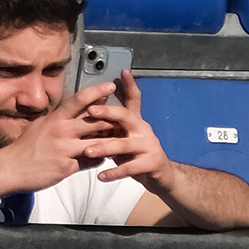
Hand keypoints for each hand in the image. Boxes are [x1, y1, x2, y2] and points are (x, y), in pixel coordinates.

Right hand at [0, 80, 135, 194]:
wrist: (9, 169)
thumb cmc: (24, 148)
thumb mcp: (41, 126)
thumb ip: (60, 119)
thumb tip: (77, 112)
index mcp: (55, 118)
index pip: (80, 99)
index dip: (98, 91)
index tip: (111, 87)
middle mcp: (61, 131)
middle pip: (96, 120)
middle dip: (113, 120)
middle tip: (125, 119)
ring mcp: (65, 149)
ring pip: (98, 142)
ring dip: (111, 142)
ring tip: (120, 140)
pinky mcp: (66, 166)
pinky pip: (91, 162)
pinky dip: (99, 159)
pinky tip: (103, 158)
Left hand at [77, 73, 169, 188]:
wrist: (160, 176)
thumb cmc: (135, 155)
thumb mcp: (123, 137)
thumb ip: (111, 126)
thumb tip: (89, 109)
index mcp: (135, 122)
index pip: (133, 100)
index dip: (130, 86)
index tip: (122, 72)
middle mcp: (143, 130)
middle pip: (126, 117)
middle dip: (108, 112)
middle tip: (90, 111)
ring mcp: (149, 146)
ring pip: (125, 144)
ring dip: (105, 147)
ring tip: (88, 151)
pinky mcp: (152, 163)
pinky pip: (130, 168)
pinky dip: (114, 172)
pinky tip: (101, 176)